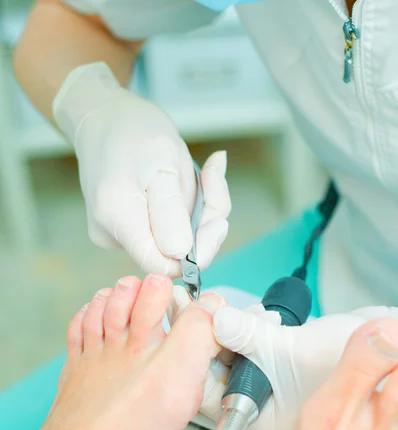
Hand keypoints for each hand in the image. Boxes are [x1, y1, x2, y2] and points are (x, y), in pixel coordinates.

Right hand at [53, 63, 230, 275]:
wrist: (103, 117)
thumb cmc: (134, 130)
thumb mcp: (164, 159)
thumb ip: (170, 210)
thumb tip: (179, 254)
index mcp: (117, 216)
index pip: (162, 266)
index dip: (197, 253)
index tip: (218, 220)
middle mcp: (111, 235)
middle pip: (172, 255)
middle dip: (205, 224)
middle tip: (215, 180)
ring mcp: (117, 235)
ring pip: (174, 243)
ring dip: (201, 213)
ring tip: (207, 173)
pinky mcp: (126, 230)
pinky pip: (168, 232)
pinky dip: (189, 210)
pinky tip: (196, 180)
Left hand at [169, 287, 397, 429]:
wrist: (386, 349)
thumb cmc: (352, 368)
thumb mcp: (292, 350)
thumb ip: (250, 337)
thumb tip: (216, 322)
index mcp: (260, 420)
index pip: (210, 392)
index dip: (192, 355)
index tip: (178, 323)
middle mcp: (260, 406)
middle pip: (216, 371)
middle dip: (206, 336)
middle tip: (188, 305)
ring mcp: (267, 384)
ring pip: (230, 354)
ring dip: (226, 328)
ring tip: (219, 306)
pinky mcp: (274, 362)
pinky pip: (248, 343)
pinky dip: (244, 325)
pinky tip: (242, 312)